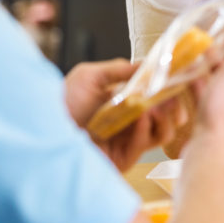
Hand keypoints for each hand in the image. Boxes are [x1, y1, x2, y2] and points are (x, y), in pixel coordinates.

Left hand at [64, 58, 184, 170]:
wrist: (42, 130)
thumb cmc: (62, 101)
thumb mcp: (91, 76)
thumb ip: (121, 69)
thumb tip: (150, 64)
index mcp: (127, 103)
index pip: (159, 97)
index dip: (172, 90)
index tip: (182, 80)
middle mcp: (131, 123)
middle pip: (168, 117)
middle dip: (175, 105)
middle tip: (174, 97)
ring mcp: (129, 141)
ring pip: (163, 133)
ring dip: (164, 117)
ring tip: (156, 107)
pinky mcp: (124, 158)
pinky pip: (144, 143)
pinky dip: (146, 128)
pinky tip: (139, 117)